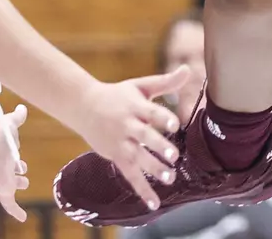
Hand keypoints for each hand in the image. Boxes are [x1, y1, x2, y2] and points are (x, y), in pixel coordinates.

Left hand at [0, 104, 29, 221]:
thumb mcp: (8, 123)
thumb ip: (16, 117)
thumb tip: (22, 107)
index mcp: (4, 148)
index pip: (13, 150)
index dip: (16, 149)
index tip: (18, 148)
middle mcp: (4, 163)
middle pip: (13, 166)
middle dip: (19, 167)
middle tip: (23, 168)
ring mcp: (3, 177)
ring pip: (14, 181)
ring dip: (20, 180)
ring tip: (25, 181)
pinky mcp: (3, 188)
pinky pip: (10, 203)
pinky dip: (16, 211)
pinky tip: (23, 219)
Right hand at [67, 69, 188, 212]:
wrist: (83, 107)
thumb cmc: (118, 96)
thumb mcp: (140, 86)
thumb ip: (166, 82)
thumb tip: (188, 69)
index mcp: (135, 106)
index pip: (151, 113)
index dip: (162, 119)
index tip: (174, 125)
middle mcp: (127, 125)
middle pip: (144, 137)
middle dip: (158, 146)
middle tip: (174, 156)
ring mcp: (121, 143)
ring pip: (137, 158)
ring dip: (153, 169)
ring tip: (170, 177)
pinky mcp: (117, 157)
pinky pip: (130, 176)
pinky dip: (142, 190)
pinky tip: (155, 203)